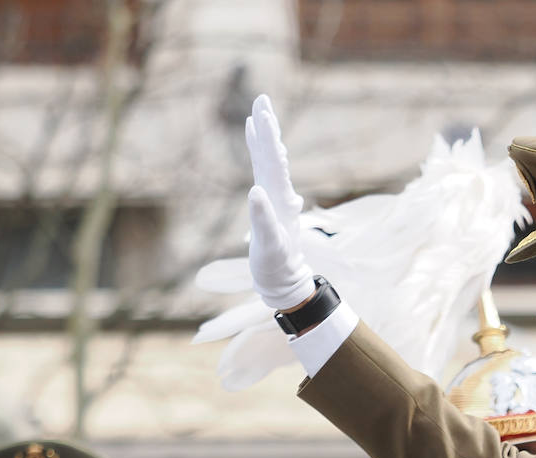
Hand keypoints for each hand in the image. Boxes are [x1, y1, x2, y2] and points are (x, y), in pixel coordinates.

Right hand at [245, 94, 314, 310]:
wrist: (283, 280)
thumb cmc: (276, 266)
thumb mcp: (269, 245)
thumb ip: (263, 219)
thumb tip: (254, 191)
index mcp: (281, 200)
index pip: (274, 163)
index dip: (267, 140)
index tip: (262, 115)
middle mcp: (280, 193)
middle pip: (272, 154)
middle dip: (267, 127)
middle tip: (262, 99)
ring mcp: (274, 195)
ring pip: (268, 157)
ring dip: (264, 134)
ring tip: (258, 110)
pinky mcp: (267, 200)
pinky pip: (261, 168)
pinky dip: (257, 150)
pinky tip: (252, 134)